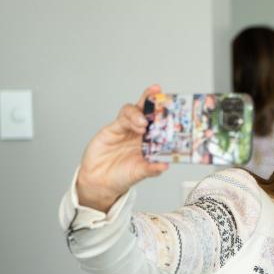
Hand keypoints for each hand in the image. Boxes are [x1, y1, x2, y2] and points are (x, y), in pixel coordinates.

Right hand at [76, 85, 167, 211]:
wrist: (99, 181)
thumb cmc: (122, 176)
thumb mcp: (140, 173)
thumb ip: (152, 169)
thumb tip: (165, 165)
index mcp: (149, 142)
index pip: (159, 123)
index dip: (165, 113)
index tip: (174, 104)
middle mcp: (138, 133)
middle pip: (145, 110)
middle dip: (150, 99)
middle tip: (157, 92)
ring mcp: (125, 130)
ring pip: (133, 111)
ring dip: (139, 113)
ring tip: (144, 123)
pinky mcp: (112, 129)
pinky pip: (121, 119)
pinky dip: (130, 119)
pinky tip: (137, 126)